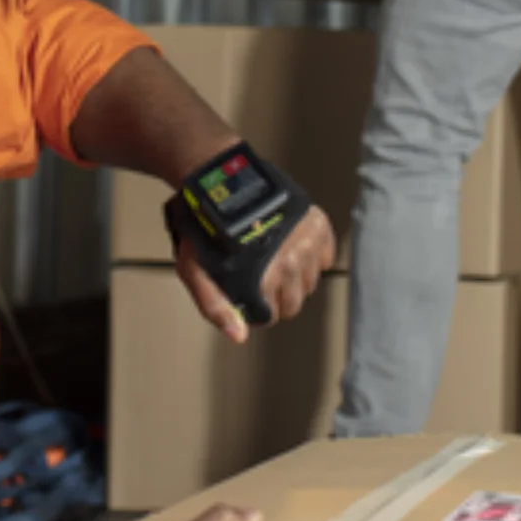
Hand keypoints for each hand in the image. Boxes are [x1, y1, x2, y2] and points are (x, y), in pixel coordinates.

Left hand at [174, 205, 336, 343]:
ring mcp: (307, 242)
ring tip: (276, 259)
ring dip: (296, 277)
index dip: (258, 309)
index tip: (251, 296)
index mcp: (264, 277)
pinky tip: (294, 247)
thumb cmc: (205, 226)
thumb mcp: (195, 269)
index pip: (272, 315)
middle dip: (278, 296)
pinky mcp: (318, 223)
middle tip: (263, 277)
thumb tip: (239, 337)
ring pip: (311, 282)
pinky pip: (325, 257)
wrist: (222, 183)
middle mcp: (292, 262)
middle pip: (295, 302)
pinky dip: (314, 257)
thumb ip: (215, 306)